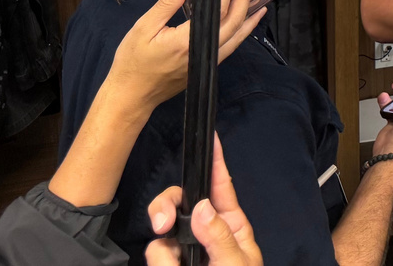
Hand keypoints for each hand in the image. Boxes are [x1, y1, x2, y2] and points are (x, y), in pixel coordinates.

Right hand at [106, 0, 263, 108]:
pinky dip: (239, 33)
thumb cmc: (133, 62)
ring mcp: (208, 62)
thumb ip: (167, 4)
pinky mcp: (206, 67)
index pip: (217, 12)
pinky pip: (229, 47)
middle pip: (234, 24)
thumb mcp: (144, 27)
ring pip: (236, 39)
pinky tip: (241, 24)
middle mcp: (204, 53)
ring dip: (248, 19)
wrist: (132, 95)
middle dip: (243, 1)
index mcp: (188, 41)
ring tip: (258, 3)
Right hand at [146, 135, 261, 265]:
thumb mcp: (237, 265)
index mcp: (232, 227)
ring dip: (164, 252)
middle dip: (165, 206)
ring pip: (162, 235)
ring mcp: (186, 253)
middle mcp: (206, 235)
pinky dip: (163, 265)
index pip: (222, 188)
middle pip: (180, 203)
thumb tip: (202, 207)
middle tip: (161, 224)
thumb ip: (219, 238)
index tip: (210, 139)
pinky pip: (156, 257)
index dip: (216, 163)